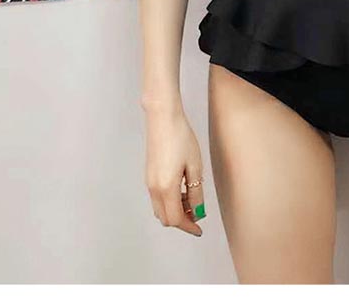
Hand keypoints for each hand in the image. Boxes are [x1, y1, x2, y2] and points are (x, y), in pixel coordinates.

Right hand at [143, 101, 204, 236]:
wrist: (163, 118)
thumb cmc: (180, 137)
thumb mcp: (195, 166)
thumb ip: (196, 192)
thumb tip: (198, 211)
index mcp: (166, 188)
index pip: (175, 219)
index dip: (189, 227)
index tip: (199, 229)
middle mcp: (153, 188)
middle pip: (166, 217)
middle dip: (182, 220)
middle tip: (198, 213)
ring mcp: (149, 182)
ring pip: (160, 208)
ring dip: (175, 210)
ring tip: (192, 199)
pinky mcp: (149, 175)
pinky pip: (157, 197)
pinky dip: (170, 201)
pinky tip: (182, 189)